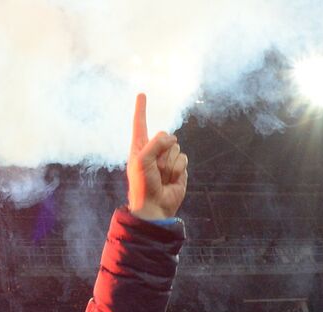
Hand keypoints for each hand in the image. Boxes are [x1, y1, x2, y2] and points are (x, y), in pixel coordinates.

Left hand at [127, 94, 186, 219]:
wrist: (154, 206)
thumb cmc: (143, 184)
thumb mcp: (142, 159)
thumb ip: (156, 143)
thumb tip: (172, 138)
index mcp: (139, 148)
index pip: (140, 124)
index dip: (141, 109)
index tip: (141, 94)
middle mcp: (153, 152)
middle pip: (165, 135)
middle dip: (162, 151)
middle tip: (154, 170)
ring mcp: (167, 159)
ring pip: (176, 147)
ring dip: (169, 163)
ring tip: (161, 177)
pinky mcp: (179, 168)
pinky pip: (183, 158)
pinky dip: (178, 169)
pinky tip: (170, 180)